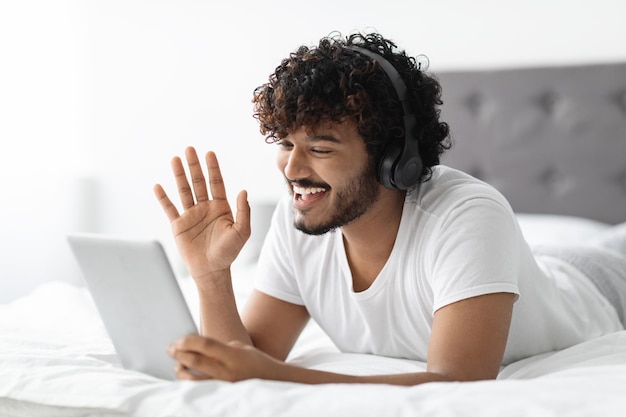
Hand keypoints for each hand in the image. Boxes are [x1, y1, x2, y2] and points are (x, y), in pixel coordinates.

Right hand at [154, 147, 250, 283]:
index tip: (209, 153)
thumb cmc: (228, 252)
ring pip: (184, 190)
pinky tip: (158, 186)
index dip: (213, 168)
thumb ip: (244, 211)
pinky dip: (163, 198)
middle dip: (194, 165)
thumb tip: (243, 191)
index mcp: (220, 207)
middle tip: (190, 149)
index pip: (216, 183)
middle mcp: (205, 208)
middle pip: (198, 182)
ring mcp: (191, 215)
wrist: (211, 270)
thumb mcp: (242, 232)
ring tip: (175, 159)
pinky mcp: (178, 225)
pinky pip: (169, 208)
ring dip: (179, 175)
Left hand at [167, 334, 285, 381]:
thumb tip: (196, 349)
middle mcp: (228, 371)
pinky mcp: (223, 395)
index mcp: (233, 355)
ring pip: (194, 381)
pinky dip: (189, 384)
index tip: (178, 340)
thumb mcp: (240, 348)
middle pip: (196, 362)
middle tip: (170, 349)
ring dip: (181, 371)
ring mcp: (225, 386)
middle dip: (179, 354)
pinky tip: (185, 378)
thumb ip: (219, 348)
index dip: (189, 341)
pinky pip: (200, 391)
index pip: (206, 344)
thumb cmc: (254, 361)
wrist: (273, 381)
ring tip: (177, 366)